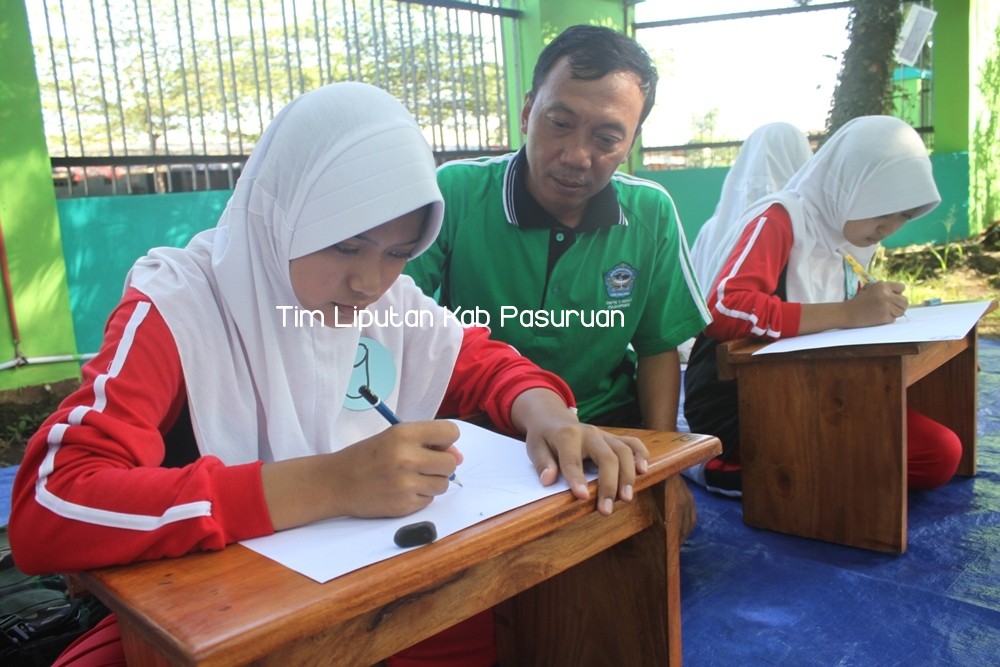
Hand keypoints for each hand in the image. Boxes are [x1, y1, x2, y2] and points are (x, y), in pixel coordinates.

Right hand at [261, 420, 460, 528]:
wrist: (337, 483)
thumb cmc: (368, 456)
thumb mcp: (394, 438)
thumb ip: (427, 442)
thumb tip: (458, 457)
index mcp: (404, 434)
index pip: (450, 432)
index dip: (447, 439)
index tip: (437, 444)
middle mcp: (407, 458)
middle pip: (451, 462)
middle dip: (441, 464)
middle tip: (424, 464)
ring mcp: (406, 484)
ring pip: (443, 484)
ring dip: (432, 481)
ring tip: (411, 478)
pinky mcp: (404, 506)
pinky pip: (429, 500)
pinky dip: (420, 496)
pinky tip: (402, 490)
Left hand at [511, 389, 648, 515]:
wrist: (554, 418)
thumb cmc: (544, 437)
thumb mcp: (534, 447)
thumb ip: (542, 463)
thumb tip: (548, 480)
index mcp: (567, 435)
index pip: (573, 459)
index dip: (577, 479)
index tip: (583, 498)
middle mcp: (589, 433)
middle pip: (606, 456)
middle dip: (608, 484)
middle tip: (606, 509)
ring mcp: (603, 435)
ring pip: (623, 451)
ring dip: (627, 476)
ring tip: (626, 498)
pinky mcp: (613, 438)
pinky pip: (632, 443)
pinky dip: (641, 455)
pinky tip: (643, 471)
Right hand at [849, 280, 908, 325]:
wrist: (848, 313)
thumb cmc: (860, 301)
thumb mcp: (872, 289)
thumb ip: (886, 290)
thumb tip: (901, 295)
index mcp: (883, 285)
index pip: (902, 287)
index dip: (897, 293)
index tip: (891, 297)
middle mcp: (886, 295)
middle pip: (905, 301)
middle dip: (899, 304)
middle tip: (890, 306)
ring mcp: (886, 307)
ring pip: (901, 311)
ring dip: (895, 312)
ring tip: (884, 311)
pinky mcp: (885, 317)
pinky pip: (893, 319)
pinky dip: (888, 319)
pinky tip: (878, 316)